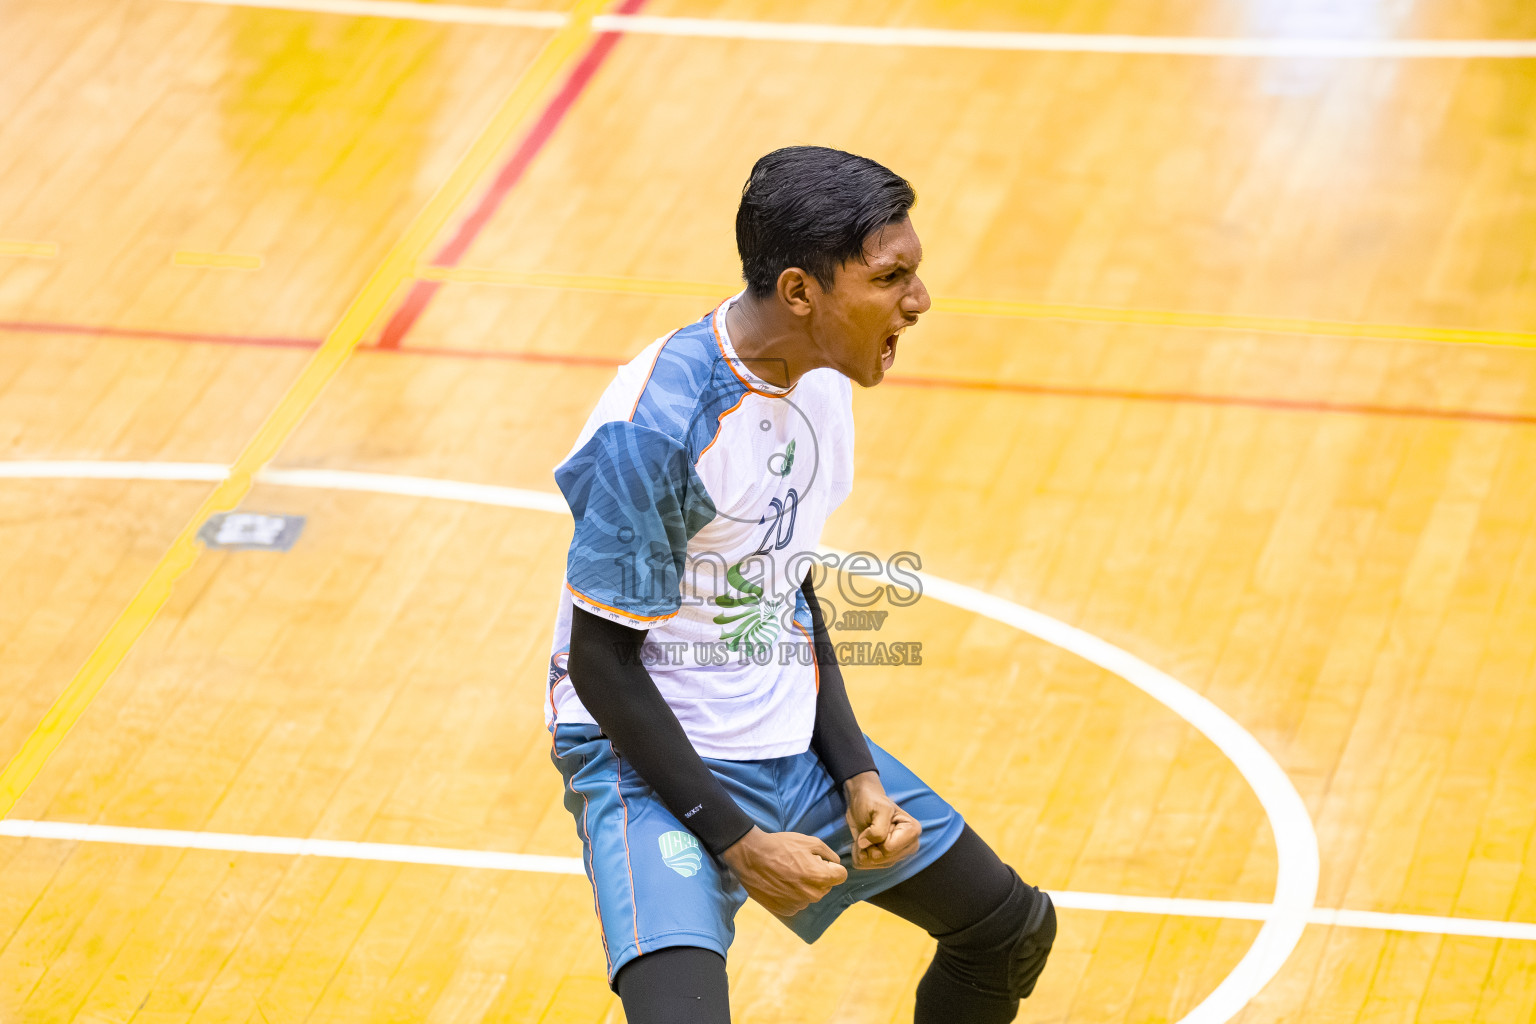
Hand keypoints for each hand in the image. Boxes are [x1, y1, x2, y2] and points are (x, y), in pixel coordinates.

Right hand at [720, 827, 848, 916]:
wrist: (750, 857)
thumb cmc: (780, 846)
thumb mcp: (809, 841)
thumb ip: (829, 854)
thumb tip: (836, 864)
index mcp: (820, 877)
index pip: (841, 876)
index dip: (831, 866)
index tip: (818, 861)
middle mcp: (812, 895)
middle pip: (826, 886)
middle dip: (818, 876)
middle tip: (799, 864)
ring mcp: (799, 904)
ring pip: (811, 895)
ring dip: (805, 886)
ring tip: (788, 873)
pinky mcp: (786, 910)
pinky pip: (798, 902)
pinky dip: (793, 894)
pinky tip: (781, 883)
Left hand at [843, 771, 919, 869]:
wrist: (862, 803)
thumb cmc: (872, 802)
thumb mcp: (878, 808)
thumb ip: (877, 829)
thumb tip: (866, 845)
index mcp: (912, 830)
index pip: (889, 848)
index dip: (875, 839)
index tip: (872, 824)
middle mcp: (909, 845)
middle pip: (883, 859)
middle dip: (869, 846)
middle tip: (866, 830)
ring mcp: (898, 854)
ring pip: (875, 864)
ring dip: (863, 850)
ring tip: (863, 835)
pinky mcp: (887, 860)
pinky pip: (868, 866)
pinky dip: (860, 855)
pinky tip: (861, 842)